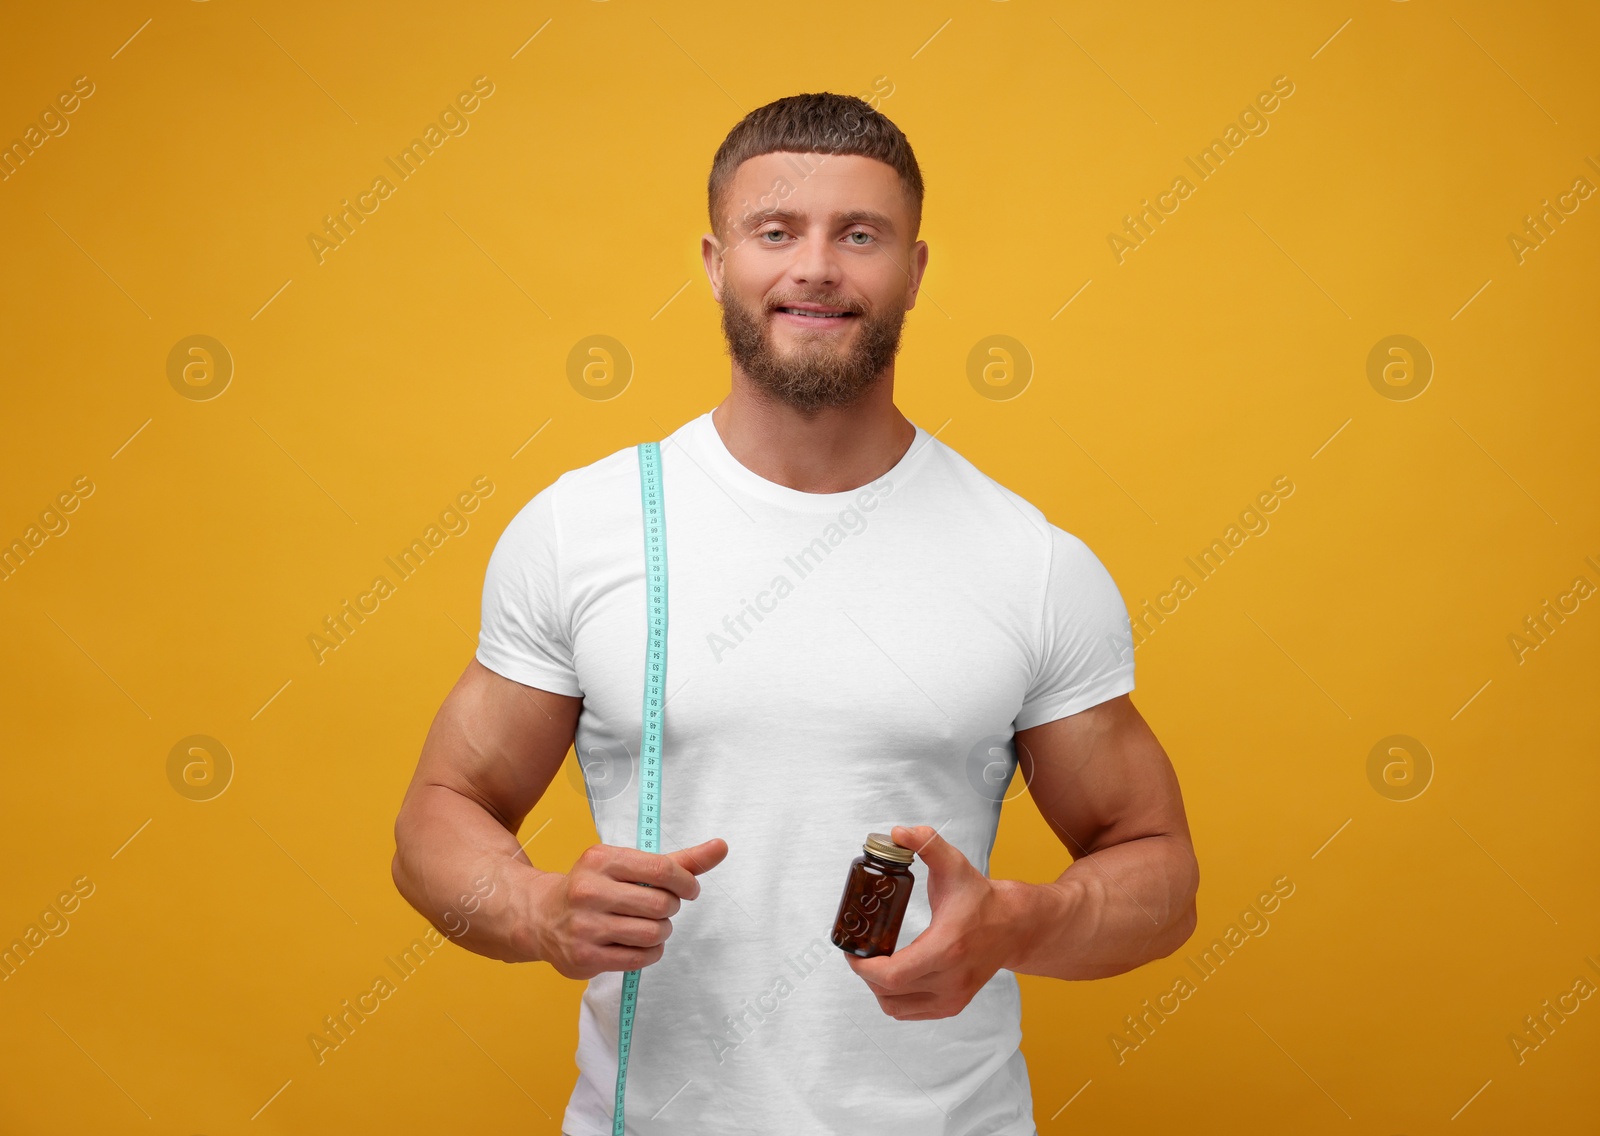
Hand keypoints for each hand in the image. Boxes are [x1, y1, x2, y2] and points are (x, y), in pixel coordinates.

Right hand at [529, 837, 727, 979]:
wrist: (541, 916)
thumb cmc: (596, 887)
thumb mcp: (628, 865)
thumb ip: (677, 860)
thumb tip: (721, 847)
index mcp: (601, 859)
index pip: (662, 869)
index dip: (686, 882)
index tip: (689, 889)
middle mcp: (590, 890)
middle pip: (661, 904)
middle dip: (671, 909)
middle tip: (661, 909)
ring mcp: (585, 925)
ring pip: (653, 933)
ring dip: (661, 933)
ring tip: (648, 927)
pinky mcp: (585, 956)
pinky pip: (639, 959)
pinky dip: (650, 952)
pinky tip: (639, 944)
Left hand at [844, 825, 1021, 1020]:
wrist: (1013, 926)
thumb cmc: (980, 897)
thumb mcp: (954, 864)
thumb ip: (926, 843)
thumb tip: (898, 832)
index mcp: (947, 948)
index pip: (892, 975)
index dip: (863, 966)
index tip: (852, 950)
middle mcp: (951, 979)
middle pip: (888, 993)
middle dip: (866, 973)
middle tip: (859, 952)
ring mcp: (953, 998)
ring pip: (895, 1007)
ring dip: (877, 988)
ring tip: (875, 963)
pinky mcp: (953, 1006)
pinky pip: (909, 1012)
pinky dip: (893, 998)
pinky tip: (892, 975)